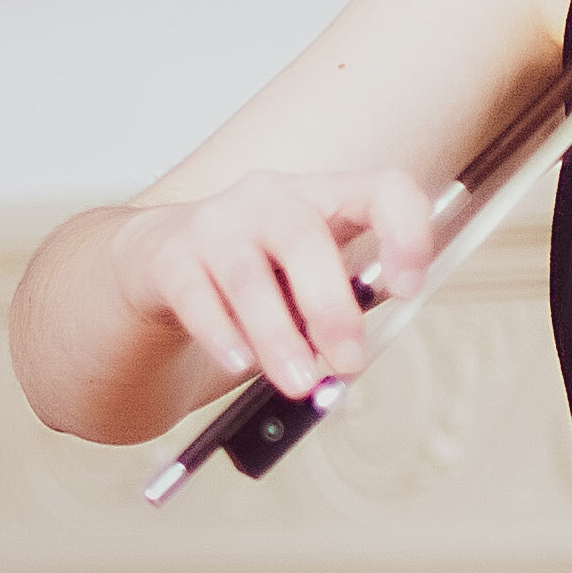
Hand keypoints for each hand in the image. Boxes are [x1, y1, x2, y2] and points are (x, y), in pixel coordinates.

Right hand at [123, 168, 445, 404]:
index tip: (408, 289)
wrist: (163, 261)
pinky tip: (239, 363)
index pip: (382, 190)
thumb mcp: (309, 284)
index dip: (405, 234)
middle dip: (331, 307)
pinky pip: (197, 297)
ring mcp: (216, 223)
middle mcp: (271, 198)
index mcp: (326, 197)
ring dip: (278, 335)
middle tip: (348, 362)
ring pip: (248, 276)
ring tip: (299, 382)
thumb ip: (338, 315)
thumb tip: (349, 366)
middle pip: (305, 239)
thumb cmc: (261, 278)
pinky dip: (221, 334)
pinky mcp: (171, 258)